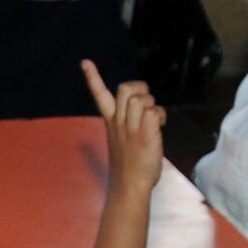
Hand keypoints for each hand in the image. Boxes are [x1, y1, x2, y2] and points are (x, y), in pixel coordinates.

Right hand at [82, 60, 164, 198]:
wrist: (130, 185)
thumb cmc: (129, 165)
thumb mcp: (122, 139)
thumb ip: (128, 122)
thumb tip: (145, 109)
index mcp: (111, 123)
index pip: (100, 96)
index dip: (93, 78)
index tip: (85, 62)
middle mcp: (119, 122)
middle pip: (126, 88)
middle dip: (140, 89)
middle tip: (146, 104)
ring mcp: (131, 128)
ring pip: (142, 99)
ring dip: (153, 105)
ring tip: (154, 121)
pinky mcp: (145, 134)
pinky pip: (155, 112)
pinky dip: (162, 117)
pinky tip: (160, 128)